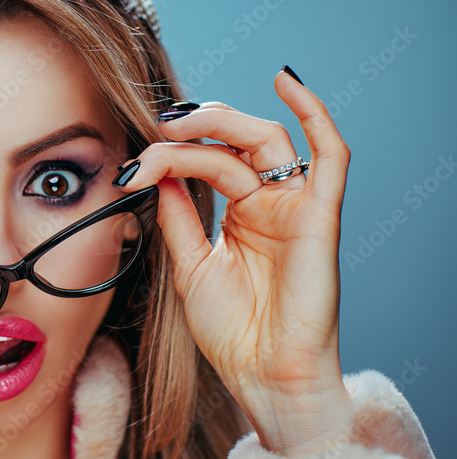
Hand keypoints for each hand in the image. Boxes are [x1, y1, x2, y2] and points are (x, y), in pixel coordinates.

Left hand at [114, 68, 352, 456]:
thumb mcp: (189, 265)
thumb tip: (156, 171)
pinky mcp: (319, 218)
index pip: (205, 162)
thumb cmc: (232, 331)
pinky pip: (330, 157)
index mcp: (241, 214)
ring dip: (223, 122)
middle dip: (192, 129)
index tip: (128, 170)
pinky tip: (286, 82)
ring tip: (182, 123)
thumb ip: (177, 216)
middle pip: (234, 141)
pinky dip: (315, 115)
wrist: (262, 376)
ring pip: (265, 140)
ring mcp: (295, 207)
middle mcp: (270, 203)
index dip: (166, 157)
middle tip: (157, 130)